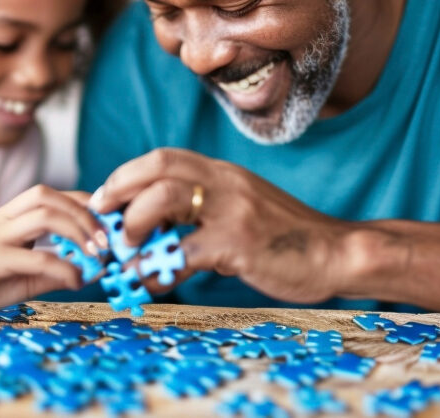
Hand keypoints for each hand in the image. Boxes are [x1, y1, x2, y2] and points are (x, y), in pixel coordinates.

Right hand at [0, 185, 107, 317]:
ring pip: (43, 216)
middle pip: (48, 196)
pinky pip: (34, 257)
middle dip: (83, 213)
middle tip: (105, 240)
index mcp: (14, 215)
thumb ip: (60, 268)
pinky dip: (62, 267)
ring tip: (95, 254)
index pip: (54, 195)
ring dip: (77, 232)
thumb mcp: (31, 274)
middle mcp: (6, 217)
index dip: (84, 203)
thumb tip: (97, 269)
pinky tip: (75, 280)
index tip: (107, 224)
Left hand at [89, 148, 353, 302]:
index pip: (165, 158)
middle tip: (101, 214)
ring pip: (165, 197)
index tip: (107, 197)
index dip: (128, 175)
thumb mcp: (244, 212)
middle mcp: (225, 182)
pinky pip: (183, 251)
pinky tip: (148, 282)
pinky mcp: (238, 242)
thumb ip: (206, 214)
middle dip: (120, 187)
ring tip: (128, 247)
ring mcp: (232, 210)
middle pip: (159, 165)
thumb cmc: (288, 239)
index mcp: (224, 174)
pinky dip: (157, 267)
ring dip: (136, 221)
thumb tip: (162, 233)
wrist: (337, 253)